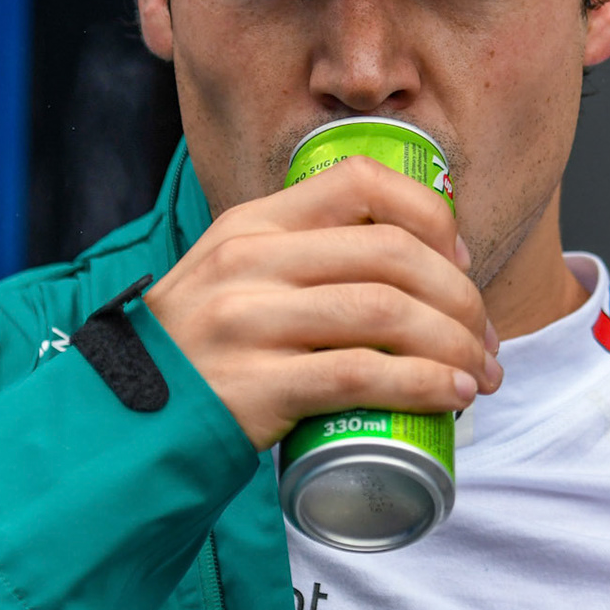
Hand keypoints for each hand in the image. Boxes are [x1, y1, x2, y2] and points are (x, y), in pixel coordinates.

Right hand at [142, 155, 501, 448]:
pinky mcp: (255, 387)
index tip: (461, 262)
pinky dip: (420, 385)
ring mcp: (248, 323)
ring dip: (454, 345)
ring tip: (478, 375)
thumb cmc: (201, 356)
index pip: (361, 181)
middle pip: (392, 256)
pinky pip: (360, 377)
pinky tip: (449, 396)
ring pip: (386, 313)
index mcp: (252, 223)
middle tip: (484, 340)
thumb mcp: (233, 278)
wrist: (125, 428)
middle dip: (461, 297)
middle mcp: (248, 262)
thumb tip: (408, 258)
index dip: (430, 216)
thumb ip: (295, 255)